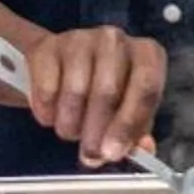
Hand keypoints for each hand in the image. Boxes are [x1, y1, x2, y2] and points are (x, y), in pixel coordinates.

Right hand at [22, 27, 167, 167]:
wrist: (59, 64)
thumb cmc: (103, 87)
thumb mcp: (127, 107)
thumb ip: (137, 130)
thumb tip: (144, 149)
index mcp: (147, 54)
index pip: (146, 87)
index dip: (129, 124)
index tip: (113, 152)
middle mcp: (116, 41)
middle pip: (108, 91)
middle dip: (96, 132)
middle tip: (90, 154)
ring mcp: (81, 39)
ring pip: (76, 91)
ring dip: (70, 124)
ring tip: (70, 131)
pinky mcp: (47, 46)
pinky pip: (46, 89)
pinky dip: (47, 112)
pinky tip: (51, 116)